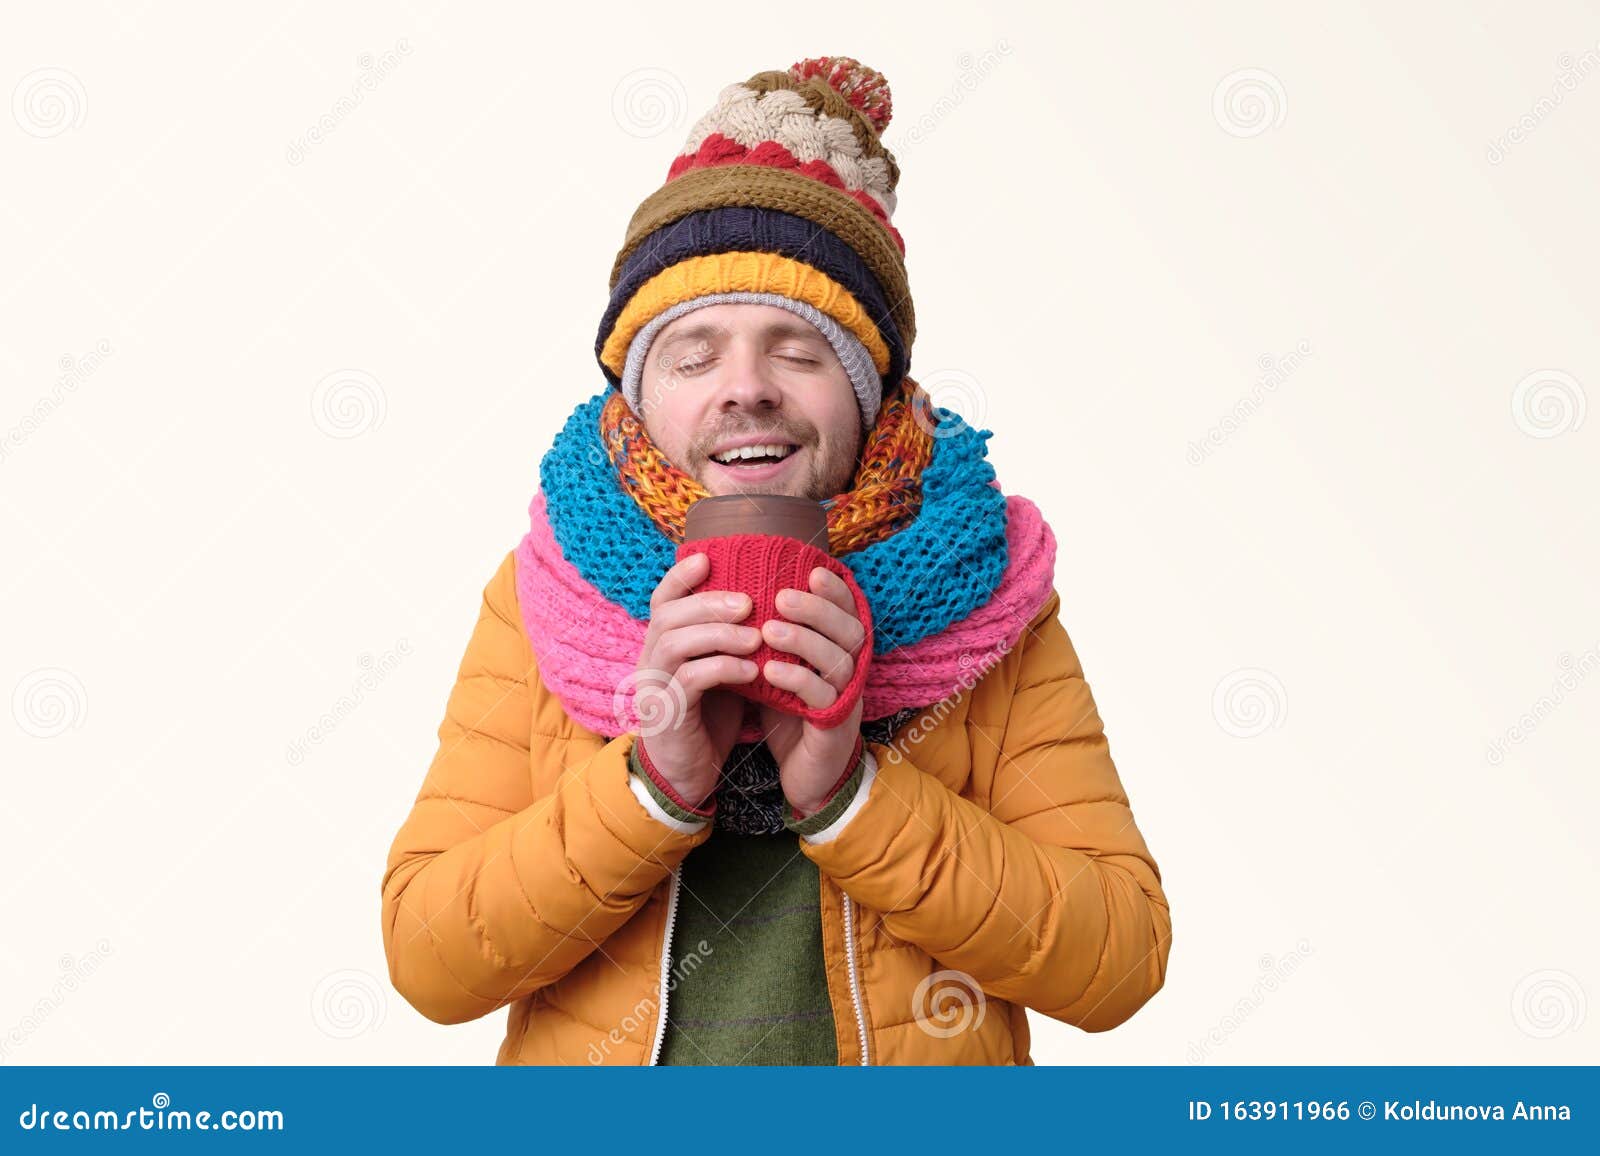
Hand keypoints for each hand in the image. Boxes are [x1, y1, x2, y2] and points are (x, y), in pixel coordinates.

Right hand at [633, 550, 761, 807]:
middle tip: (749, 602)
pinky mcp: (667, 715)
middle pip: (667, 617)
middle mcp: (649, 662)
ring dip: (718, 634)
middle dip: (709, 603)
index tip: (708, 559)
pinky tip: (751, 671)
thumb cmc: (708, 718)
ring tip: (755, 636)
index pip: (661, 601)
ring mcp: (654, 688)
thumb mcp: (718, 672)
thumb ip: (727, 642)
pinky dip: (722, 669)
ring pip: (674, 644)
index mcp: (660, 646)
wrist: (686, 776)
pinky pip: (690, 681)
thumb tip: (764, 603)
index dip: (681, 577)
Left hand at [757, 565, 867, 816]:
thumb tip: (740, 595)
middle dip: (817, 610)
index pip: (848, 611)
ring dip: (804, 641)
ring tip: (770, 630)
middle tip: (782, 596)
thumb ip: (770, 636)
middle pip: (850, 630)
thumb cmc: (790, 713)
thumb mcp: (779, 668)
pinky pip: (823, 699)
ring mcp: (847, 699)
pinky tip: (771, 671)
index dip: (835, 591)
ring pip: (839, 661)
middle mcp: (852, 672)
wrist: (805, 774)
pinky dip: (798, 680)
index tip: (811, 571)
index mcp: (841, 652)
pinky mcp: (835, 727)